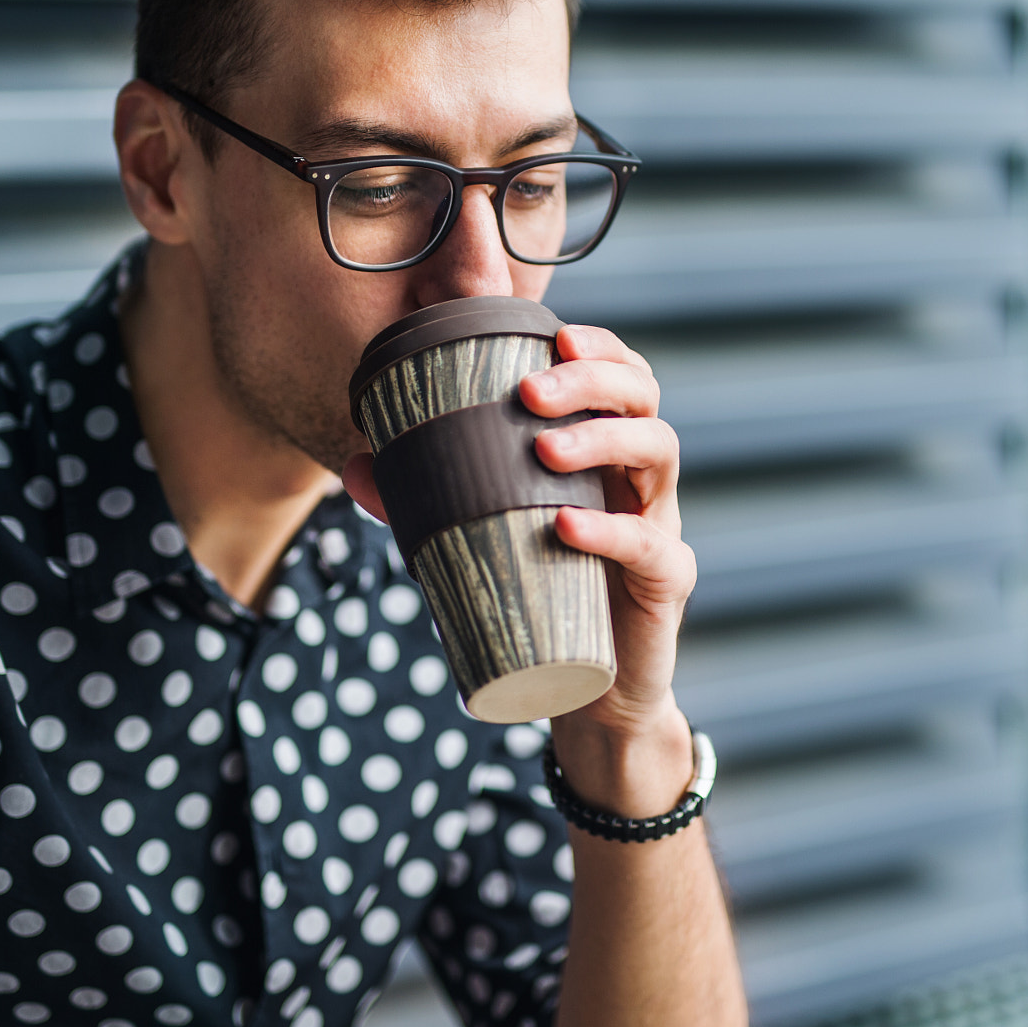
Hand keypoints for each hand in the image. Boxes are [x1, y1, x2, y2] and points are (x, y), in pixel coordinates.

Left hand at [343, 324, 695, 814]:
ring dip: (601, 439)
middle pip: (643, 397)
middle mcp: (641, 476)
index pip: (617, 373)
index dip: (596, 347)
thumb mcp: (483, 536)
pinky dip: (612, 531)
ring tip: (545, 449)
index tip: (554, 337)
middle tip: (531, 392)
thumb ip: (426, 498)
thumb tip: (359, 463)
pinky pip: (653, 546)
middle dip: (592, 380)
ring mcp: (661, 523)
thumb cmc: (543, 592)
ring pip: (658, 452)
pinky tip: (567, 524)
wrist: (590, 689)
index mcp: (605, 450)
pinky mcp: (668, 581)